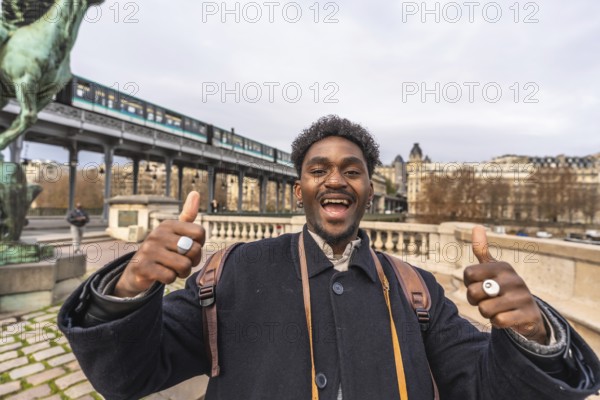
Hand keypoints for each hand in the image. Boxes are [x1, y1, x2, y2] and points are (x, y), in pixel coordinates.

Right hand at [114, 191, 204, 297]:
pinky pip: (170, 277)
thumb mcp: (174, 232)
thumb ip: (187, 216)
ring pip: (184, 265)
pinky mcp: (143, 266)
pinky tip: (162, 275)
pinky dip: (170, 279)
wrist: (137, 271)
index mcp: (168, 224)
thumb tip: (195, 193)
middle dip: (192, 262)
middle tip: (182, 263)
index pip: (200, 233)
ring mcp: (149, 250)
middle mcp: (157, 234)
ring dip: (182, 273)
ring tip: (173, 269)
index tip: (189, 248)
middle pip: (194, 250)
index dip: (199, 245)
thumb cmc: (162, 250)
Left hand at [463, 226, 547, 343]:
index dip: (469, 283)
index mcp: (502, 266)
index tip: (479, 285)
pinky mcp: (527, 315)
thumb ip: (482, 249)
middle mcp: (513, 279)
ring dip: (487, 313)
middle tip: (487, 300)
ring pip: (484, 309)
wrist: (528, 313)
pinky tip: (506, 317)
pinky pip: (498, 321)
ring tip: (497, 308)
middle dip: (475, 301)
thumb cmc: (503, 288)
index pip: (468, 273)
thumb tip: (477, 226)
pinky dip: (497, 322)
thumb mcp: (493, 268)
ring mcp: (522, 297)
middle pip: (473, 292)